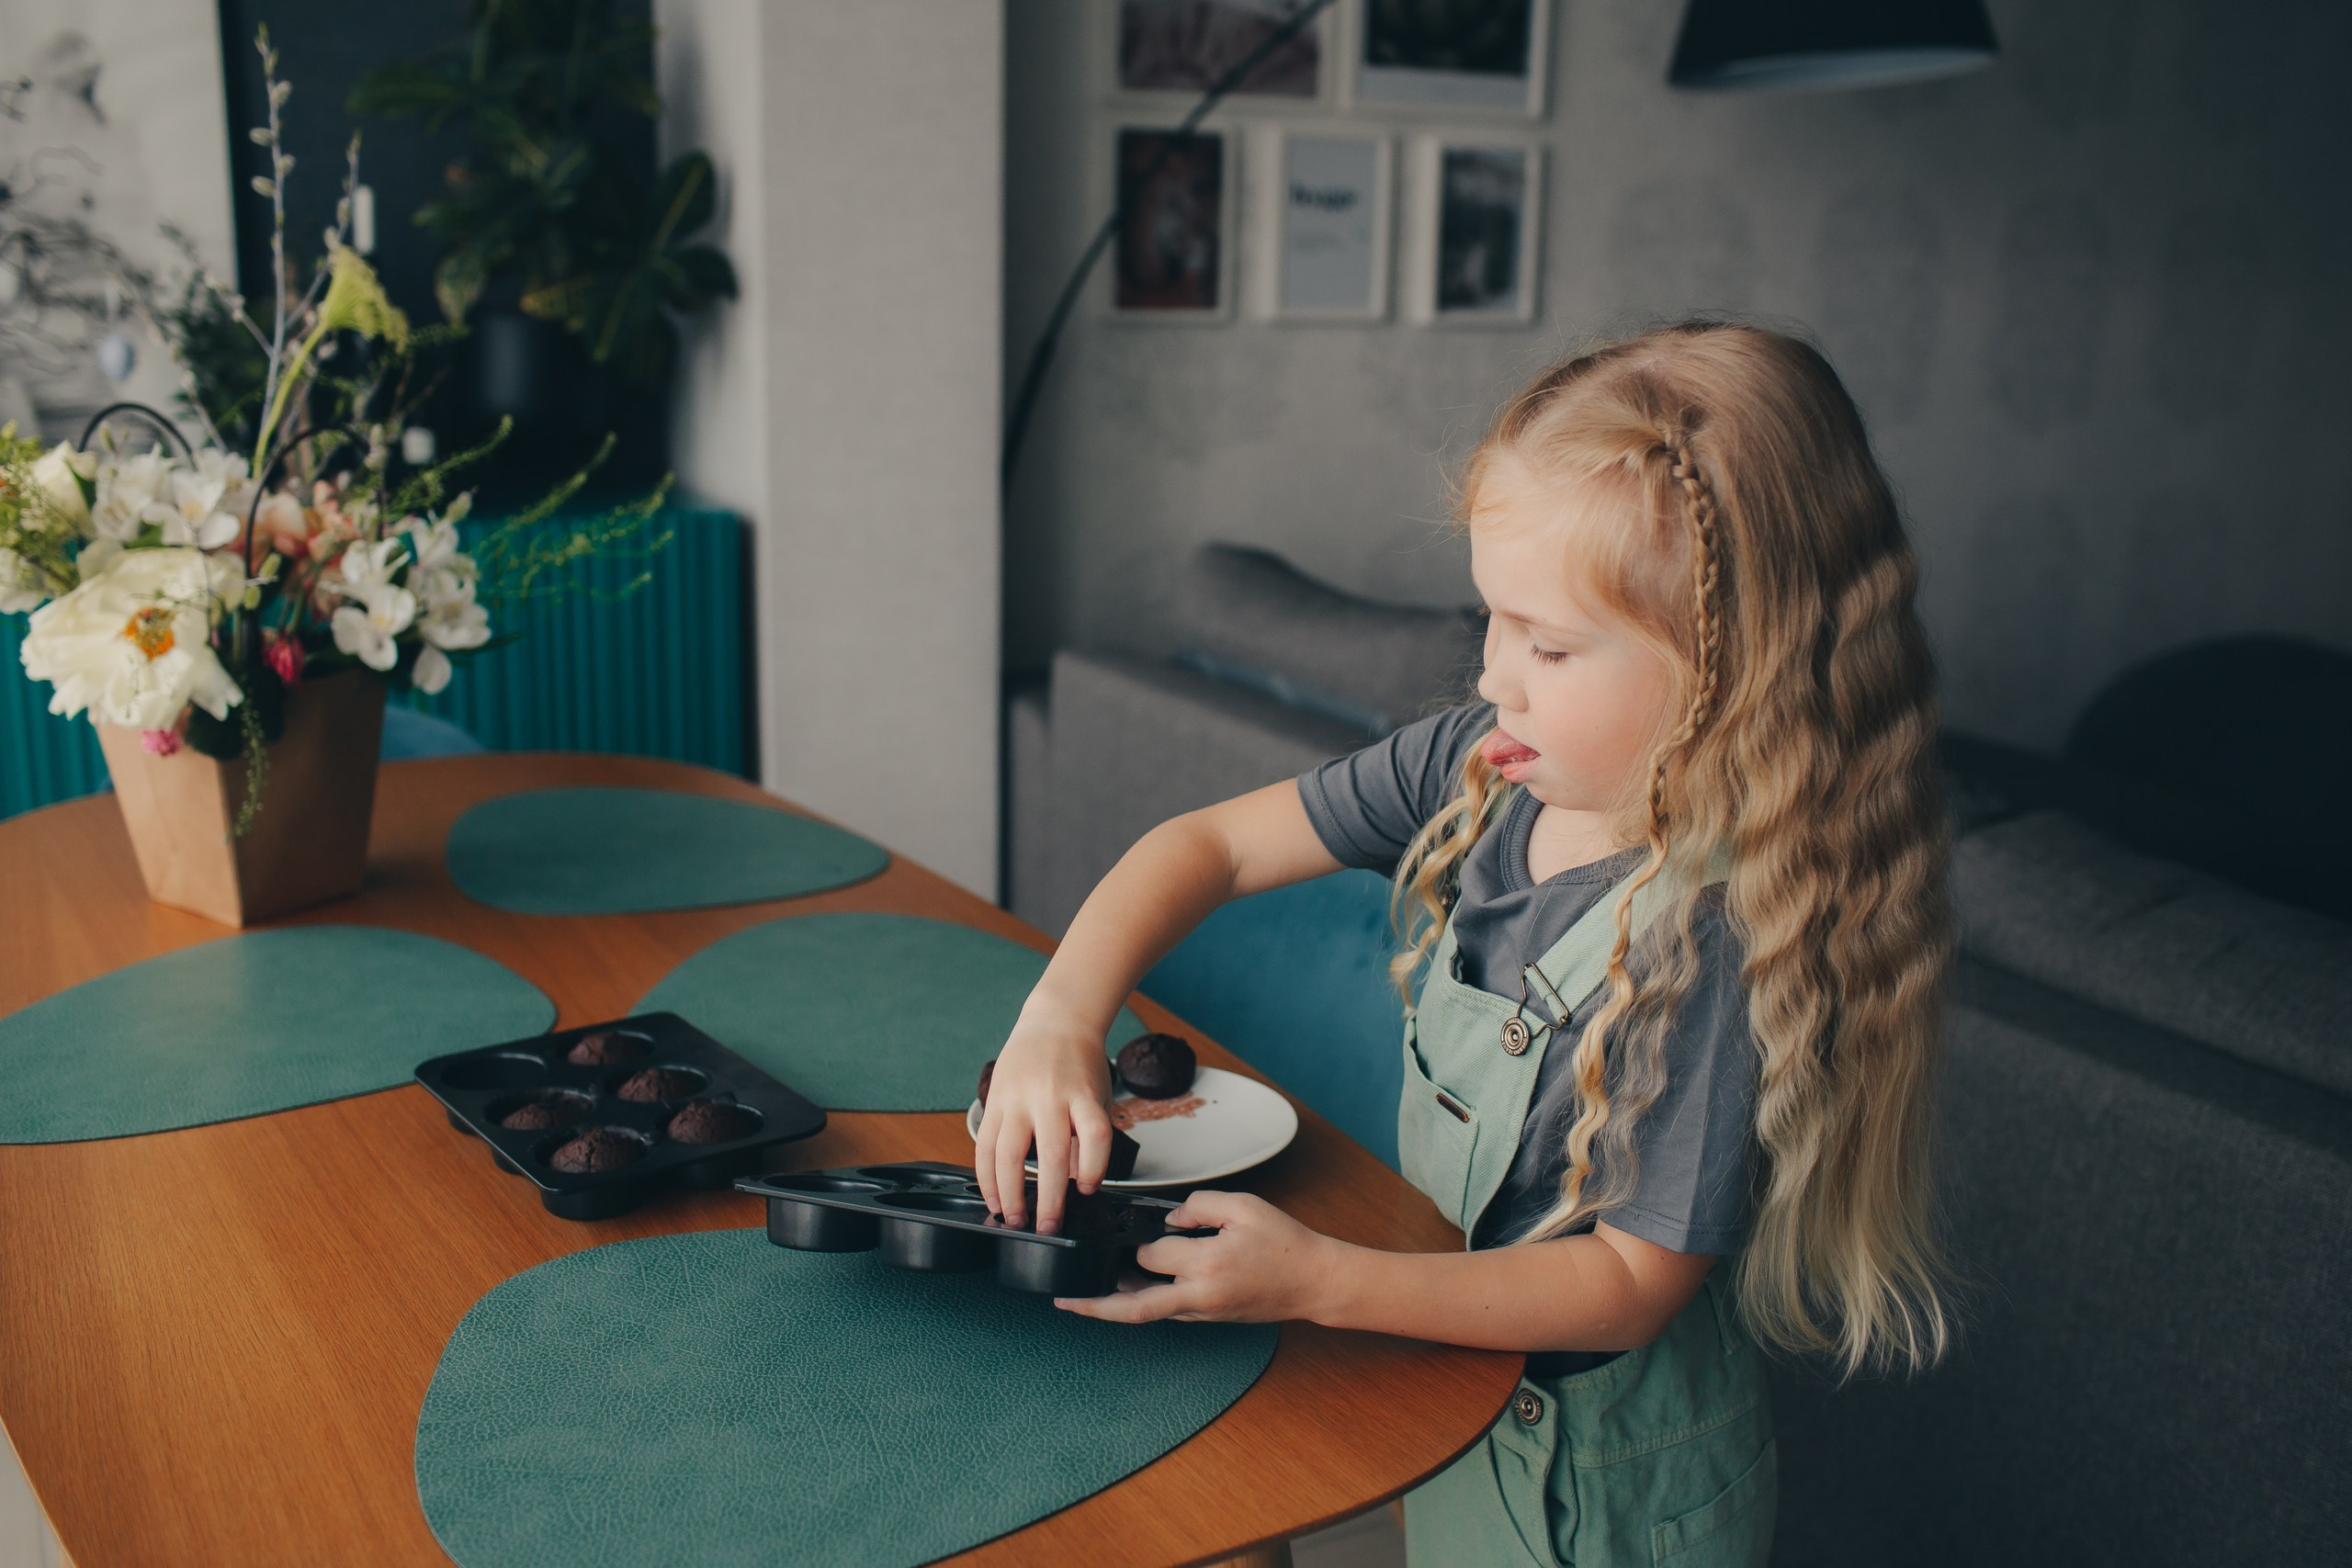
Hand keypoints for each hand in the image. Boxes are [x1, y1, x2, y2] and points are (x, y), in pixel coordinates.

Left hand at [973, 1002, 1114, 1234]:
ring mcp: (1057, 1097)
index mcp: (1000, 1101)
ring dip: (1054, 1195)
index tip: (999, 1210)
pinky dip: (1093, 1165)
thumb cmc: (1036, 1060)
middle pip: (1013, 1158)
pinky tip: (1090, 1184)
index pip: (987, 1153)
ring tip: (1055, 1219)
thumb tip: (1037, 1178)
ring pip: (1053, 1154)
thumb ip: (1022, 1131)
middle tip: (1026, 1226)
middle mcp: (1024, 1100)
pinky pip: (1094, 1136)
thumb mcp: (1013, 1090)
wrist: (1062, 1017)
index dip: (990, 1187)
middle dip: (1017, 1200)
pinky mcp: (1089, 1094)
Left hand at [1054, 1190, 1339, 1323]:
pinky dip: (1141, 1305)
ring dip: (1114, 1308)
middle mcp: (1200, 1297)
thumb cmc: (1285, 1243)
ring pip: (1147, 1315)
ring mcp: (1203, 1313)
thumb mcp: (1244, 1207)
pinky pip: (1166, 1312)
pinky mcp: (1208, 1319)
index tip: (1130, 1226)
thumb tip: (1169, 1219)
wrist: (1314, 1282)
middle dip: (1096, 1302)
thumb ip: (1200, 1206)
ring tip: (1081, 1300)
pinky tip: (1125, 1293)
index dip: (1139, 1238)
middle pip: (1134, 1307)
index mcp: (1207, 1265)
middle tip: (1064, 1300)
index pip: (1152, 1253)